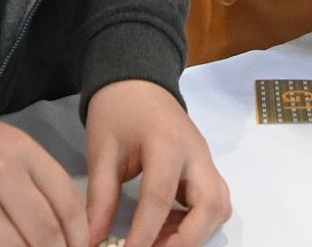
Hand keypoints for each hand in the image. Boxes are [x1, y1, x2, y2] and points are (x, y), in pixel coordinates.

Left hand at [84, 81, 230, 246]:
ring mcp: (205, 160)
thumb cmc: (116, 111)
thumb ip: (100, 200)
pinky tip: (166, 230)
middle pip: (211, 206)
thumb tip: (92, 242)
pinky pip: (213, 202)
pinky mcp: (205, 167)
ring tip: (158, 243)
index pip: (161, 197)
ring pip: (219, 206)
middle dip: (187, 240)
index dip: (145, 234)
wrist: (137, 80)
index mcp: (167, 142)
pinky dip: (195, 223)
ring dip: (195, 233)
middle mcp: (196, 153)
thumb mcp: (102, 152)